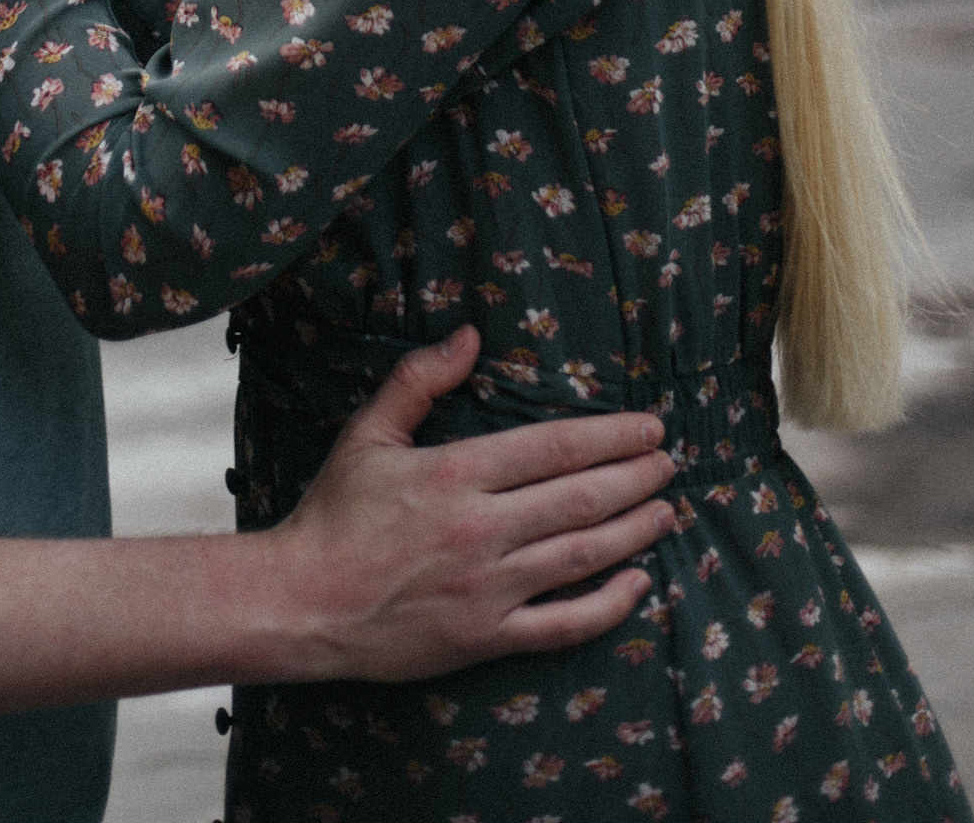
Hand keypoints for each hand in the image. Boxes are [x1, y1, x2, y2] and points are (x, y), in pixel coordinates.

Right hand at [276, 329, 674, 681]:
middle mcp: (483, 529)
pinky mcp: (487, 637)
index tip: (647, 427)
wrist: (305, 601)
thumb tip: (469, 336)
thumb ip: (419, 379)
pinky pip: (563, 624)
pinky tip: (638, 584)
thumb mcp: (368, 433)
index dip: (609, 436)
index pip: (555, 448)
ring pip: (581, 555)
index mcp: (457, 473)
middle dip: (634, 478)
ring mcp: (489, 588)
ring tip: (666, 511)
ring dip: (632, 531)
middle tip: (668, 463)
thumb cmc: (335, 513)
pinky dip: (608, 605)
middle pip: (580, 498)